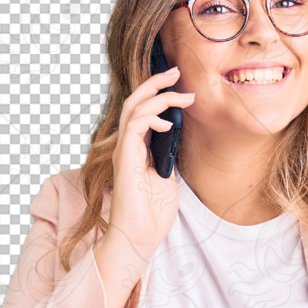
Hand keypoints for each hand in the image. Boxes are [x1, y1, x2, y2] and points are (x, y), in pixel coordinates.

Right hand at [102, 64, 196, 263]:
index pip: (144, 111)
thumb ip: (168, 157)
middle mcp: (128, 146)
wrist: (141, 237)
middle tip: (176, 70)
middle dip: (156, 82)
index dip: (160, 94)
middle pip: (136, 102)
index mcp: (138, 149)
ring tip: (182, 94)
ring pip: (134, 108)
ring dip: (159, 96)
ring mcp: (124, 151)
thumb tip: (176, 137)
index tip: (181, 86)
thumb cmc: (152, 214)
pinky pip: (134, 127)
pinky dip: (151, 118)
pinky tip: (168, 123)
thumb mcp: (168, 179)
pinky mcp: (125, 159)